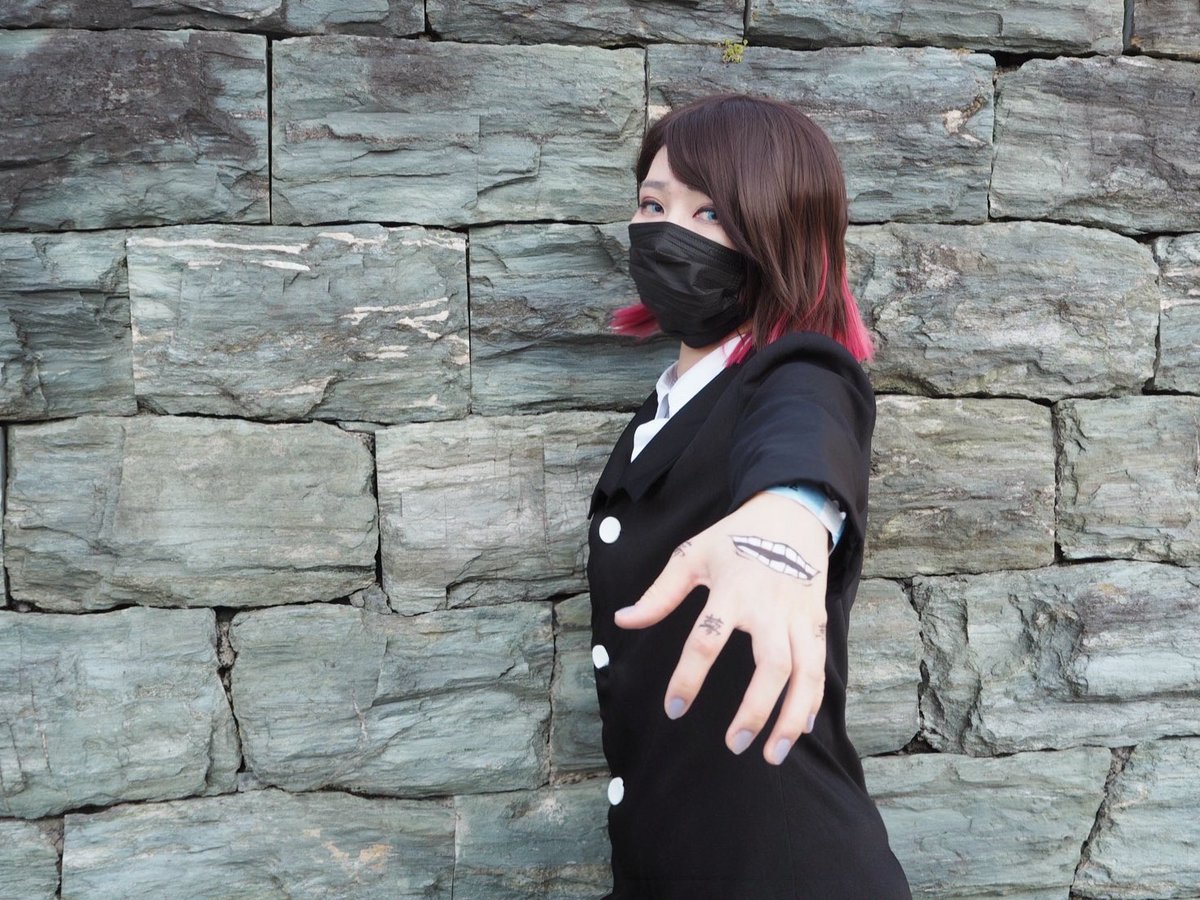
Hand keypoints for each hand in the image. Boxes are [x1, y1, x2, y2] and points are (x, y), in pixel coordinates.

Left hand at [614, 492, 829, 764]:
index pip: (706, 639)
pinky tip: (800, 729)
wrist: (791, 513)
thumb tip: (624, 620)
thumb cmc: (735, 537)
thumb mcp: (692, 555)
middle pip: (769, 665)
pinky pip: (819, 668)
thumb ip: (659, 594)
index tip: (674, 710)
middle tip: (733, 745)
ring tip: (771, 754)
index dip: (688, 678)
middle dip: (754, 710)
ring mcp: (798, 616)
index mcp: (732, 589)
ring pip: (803, 673)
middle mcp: (769, 606)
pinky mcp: (817, 622)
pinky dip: (812, 701)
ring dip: (789, 717)